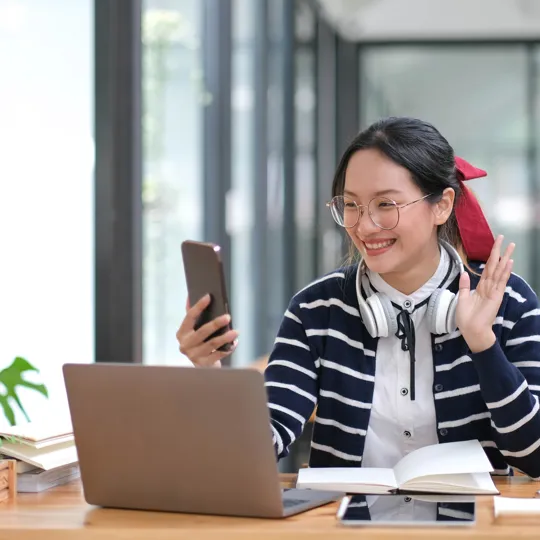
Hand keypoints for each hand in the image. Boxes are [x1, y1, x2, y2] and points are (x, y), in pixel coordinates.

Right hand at [175, 295, 238, 366]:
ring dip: (225, 337)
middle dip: (215, 324)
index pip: (189, 317)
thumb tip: (191, 296)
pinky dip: (228, 348)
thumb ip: (192, 315)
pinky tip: (235, 342)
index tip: (208, 296)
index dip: (198, 306)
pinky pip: (218, 355)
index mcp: (181, 333)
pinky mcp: (204, 364)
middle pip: (202, 332)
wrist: (202, 366)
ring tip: (236, 332)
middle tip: (228, 316)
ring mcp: (194, 356)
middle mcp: (185, 345)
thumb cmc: (199, 343)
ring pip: (212, 344)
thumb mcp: (194, 330)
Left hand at [456, 235, 514, 352]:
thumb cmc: (466, 318)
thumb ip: (464, 286)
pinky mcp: (496, 296)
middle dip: (499, 252)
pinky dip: (505, 272)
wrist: (471, 330)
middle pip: (495, 266)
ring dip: (505, 258)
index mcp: (480, 287)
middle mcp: (489, 287)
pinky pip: (500, 282)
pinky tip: (509, 262)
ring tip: (511, 246)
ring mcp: (494, 291)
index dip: (490, 256)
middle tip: (504, 238)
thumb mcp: (462, 299)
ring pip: (499, 271)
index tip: (494, 245)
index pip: (487, 268)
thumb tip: (464, 273)